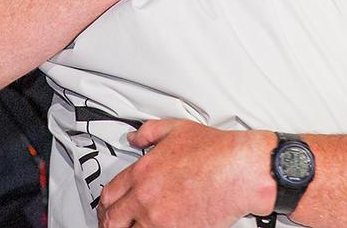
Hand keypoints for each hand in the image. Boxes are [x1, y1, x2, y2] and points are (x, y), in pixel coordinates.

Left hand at [97, 120, 274, 227]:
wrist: (240, 170)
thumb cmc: (216, 151)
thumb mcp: (177, 130)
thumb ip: (150, 132)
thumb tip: (135, 137)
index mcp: (143, 172)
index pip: (110, 193)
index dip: (106, 203)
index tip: (109, 206)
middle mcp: (146, 197)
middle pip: (113, 219)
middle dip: (110, 223)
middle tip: (114, 224)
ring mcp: (160, 219)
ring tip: (137, 226)